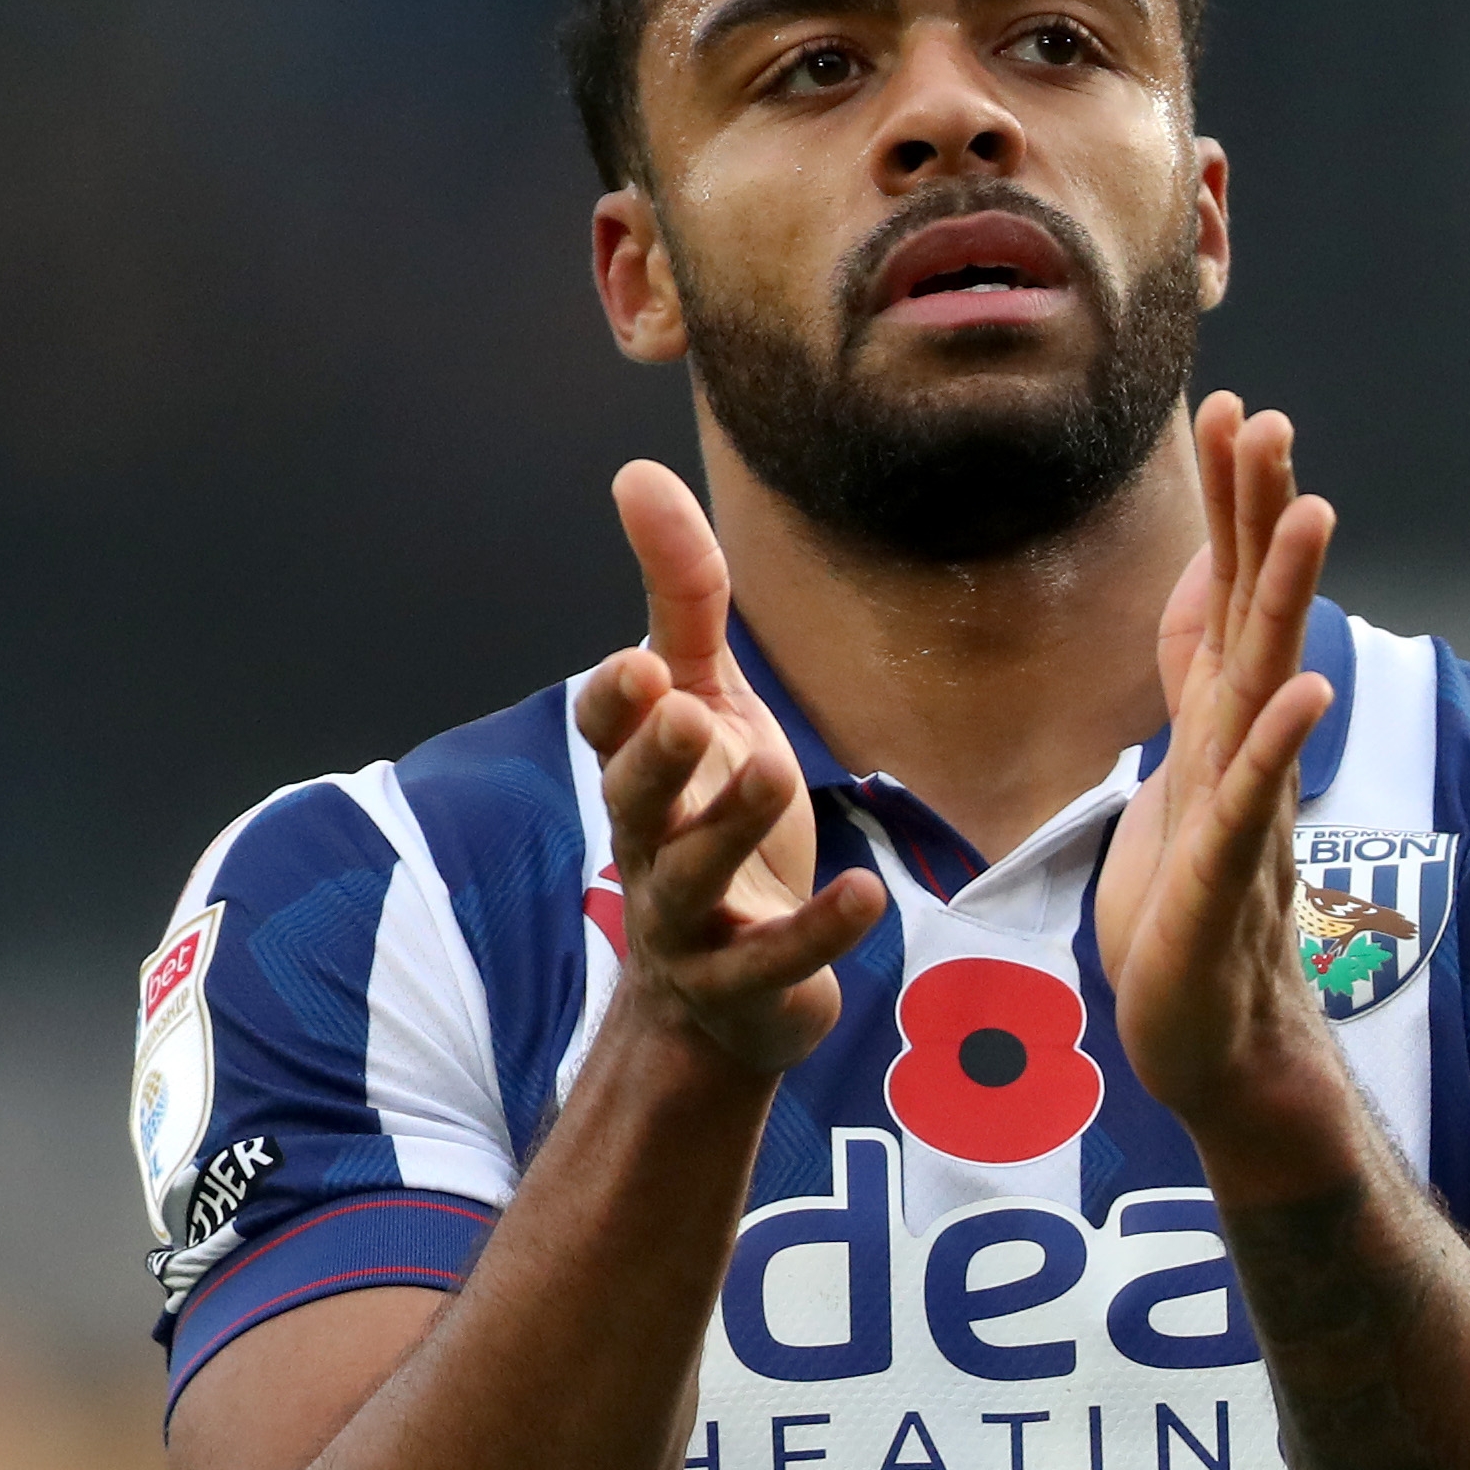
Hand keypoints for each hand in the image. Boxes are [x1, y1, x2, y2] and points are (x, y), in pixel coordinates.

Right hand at [571, 462, 887, 1075]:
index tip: (640, 664)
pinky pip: (774, 960)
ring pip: (693, 877)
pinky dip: (817, 929)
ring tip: (776, 771)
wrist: (725, 998)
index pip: (606, 731)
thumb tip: (636, 472)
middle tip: (686, 709)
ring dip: (728, 827)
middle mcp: (649, 844)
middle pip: (635, 802)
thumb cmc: (716, 826)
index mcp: (642, 772)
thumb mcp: (711, 706)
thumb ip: (681, 600)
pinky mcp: (746, 985)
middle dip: (656, 759)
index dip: (617, 704)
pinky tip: (863, 893)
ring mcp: (690, 922)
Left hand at [1097, 395, 1344, 1160]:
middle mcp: (1245, 758)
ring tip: (1310, 510)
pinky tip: (1305, 693)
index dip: (1228, 507)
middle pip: (1257, 615)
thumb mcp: (1177, 774)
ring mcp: (1245, 817)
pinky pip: (1252, 807)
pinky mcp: (1227, 888)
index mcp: (1220, 730)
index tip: (1232, 407)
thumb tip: (1198, 586)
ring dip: (1288, 600)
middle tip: (1270, 417)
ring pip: (1268, 689)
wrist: (1219, 1050)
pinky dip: (1277, 749)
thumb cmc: (1192, 920)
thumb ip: (1193, 684)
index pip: (1226, 597)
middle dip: (1261, 515)